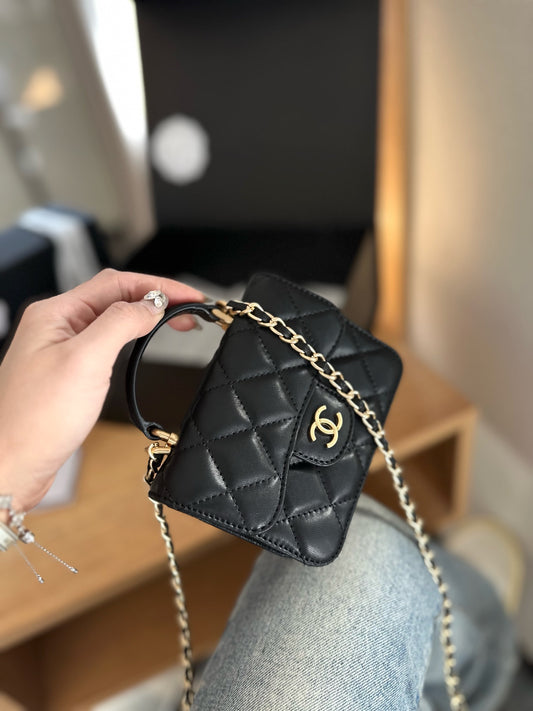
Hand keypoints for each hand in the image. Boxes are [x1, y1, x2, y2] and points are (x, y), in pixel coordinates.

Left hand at [0, 269, 203, 516]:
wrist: (11, 464)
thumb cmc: (35, 419)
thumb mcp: (84, 360)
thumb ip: (120, 323)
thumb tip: (152, 304)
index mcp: (56, 313)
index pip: (118, 284)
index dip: (160, 287)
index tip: (191, 298)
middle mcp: (57, 325)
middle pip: (116, 296)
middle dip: (156, 299)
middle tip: (191, 313)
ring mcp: (61, 348)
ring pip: (112, 318)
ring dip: (145, 316)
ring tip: (175, 324)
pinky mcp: (68, 371)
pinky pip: (105, 342)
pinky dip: (131, 337)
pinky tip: (141, 344)